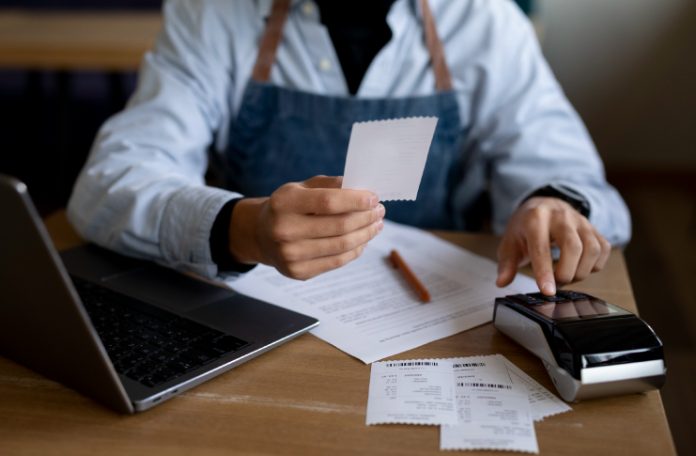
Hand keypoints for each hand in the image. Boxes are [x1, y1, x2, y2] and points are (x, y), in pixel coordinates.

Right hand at [228, 176, 384, 279]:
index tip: (374, 197)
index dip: (355, 200)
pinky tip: (363, 240)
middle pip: (339, 226)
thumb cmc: (288, 207)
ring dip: (366, 234)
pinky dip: (356, 250)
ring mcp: (290, 254)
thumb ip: (330, 185)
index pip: (328, 202)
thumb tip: (363, 189)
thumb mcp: (301, 188)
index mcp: (284, 203)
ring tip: (376, 225)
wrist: (261, 235)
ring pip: (342, 245)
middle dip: (366, 217)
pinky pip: (337, 261)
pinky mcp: (298, 272)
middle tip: (379, 211)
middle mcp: (284, 230)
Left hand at [495, 196, 610, 294]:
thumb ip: (506, 264)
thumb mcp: (510, 243)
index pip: (541, 247)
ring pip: (592, 249)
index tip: (548, 292)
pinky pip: (604, 249)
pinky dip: (595, 265)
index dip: (545, 272)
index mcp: (535, 218)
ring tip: (566, 276)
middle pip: (573, 247)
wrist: (543, 205)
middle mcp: (560, 216)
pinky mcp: (594, 227)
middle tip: (556, 284)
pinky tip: (580, 267)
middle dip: (566, 273)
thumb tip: (502, 282)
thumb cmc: (525, 227)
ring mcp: (580, 221)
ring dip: (581, 271)